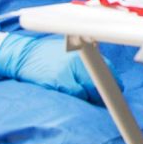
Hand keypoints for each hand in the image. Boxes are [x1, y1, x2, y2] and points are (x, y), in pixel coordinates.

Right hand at [0, 33, 119, 103]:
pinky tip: (76, 94)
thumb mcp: (72, 46)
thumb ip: (89, 54)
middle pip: (99, 81)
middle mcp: (77, 60)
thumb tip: (107, 71)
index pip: (106, 68)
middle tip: (105, 95)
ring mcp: (67, 72)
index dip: (114, 80)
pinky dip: (78, 97)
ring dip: (91, 96)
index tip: (118, 87)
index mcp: (83, 49)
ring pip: (88, 91)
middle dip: (103, 91)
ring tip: (91, 95)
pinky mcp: (57, 82)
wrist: (24, 55)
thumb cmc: (49, 51)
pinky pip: (75, 94)